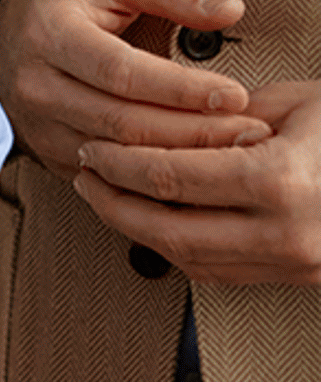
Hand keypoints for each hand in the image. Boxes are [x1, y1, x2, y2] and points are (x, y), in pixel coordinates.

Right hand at [0, 0, 266, 182]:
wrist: (0, 31)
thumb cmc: (66, 0)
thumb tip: (230, 9)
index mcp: (49, 32)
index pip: (120, 72)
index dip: (181, 89)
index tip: (234, 95)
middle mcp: (34, 84)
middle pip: (123, 122)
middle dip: (194, 130)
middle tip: (250, 131)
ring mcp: (36, 125)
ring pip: (117, 155)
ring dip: (181, 158)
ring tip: (233, 149)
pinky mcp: (47, 153)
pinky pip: (107, 176)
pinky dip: (153, 177)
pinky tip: (193, 169)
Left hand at [74, 80, 320, 285]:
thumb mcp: (294, 103)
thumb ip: (222, 117)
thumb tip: (162, 120)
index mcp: (279, 179)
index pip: (168, 176)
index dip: (117, 163)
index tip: (91, 147)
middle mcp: (286, 231)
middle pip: (166, 227)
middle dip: (112, 202)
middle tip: (83, 176)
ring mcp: (296, 262)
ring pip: (187, 258)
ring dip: (137, 230)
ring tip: (107, 198)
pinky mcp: (301, 277)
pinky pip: (220, 273)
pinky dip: (177, 251)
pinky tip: (155, 223)